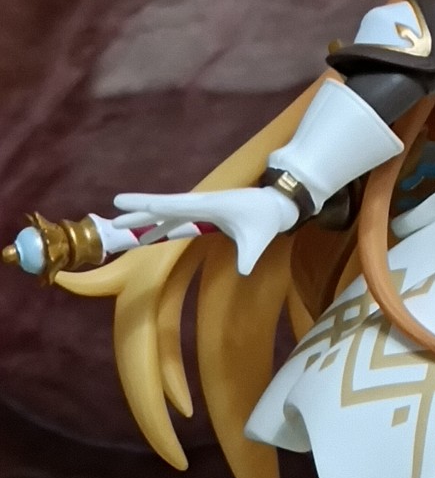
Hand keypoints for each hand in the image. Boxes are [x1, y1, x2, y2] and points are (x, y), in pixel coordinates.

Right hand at [111, 185, 297, 273]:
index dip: (146, 205)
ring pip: (167, 213)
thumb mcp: (258, 241)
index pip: (170, 206)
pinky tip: (150, 235)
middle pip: (162, 208)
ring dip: (147, 220)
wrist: (276, 203)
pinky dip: (162, 225)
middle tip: (114, 220)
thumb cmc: (266, 219)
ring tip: (122, 227)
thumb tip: (243, 273)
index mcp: (207, 206)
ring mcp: (201, 206)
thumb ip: (248, 257)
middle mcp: (199, 203)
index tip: (122, 204)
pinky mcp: (205, 212)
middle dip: (138, 214)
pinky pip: (178, 218)